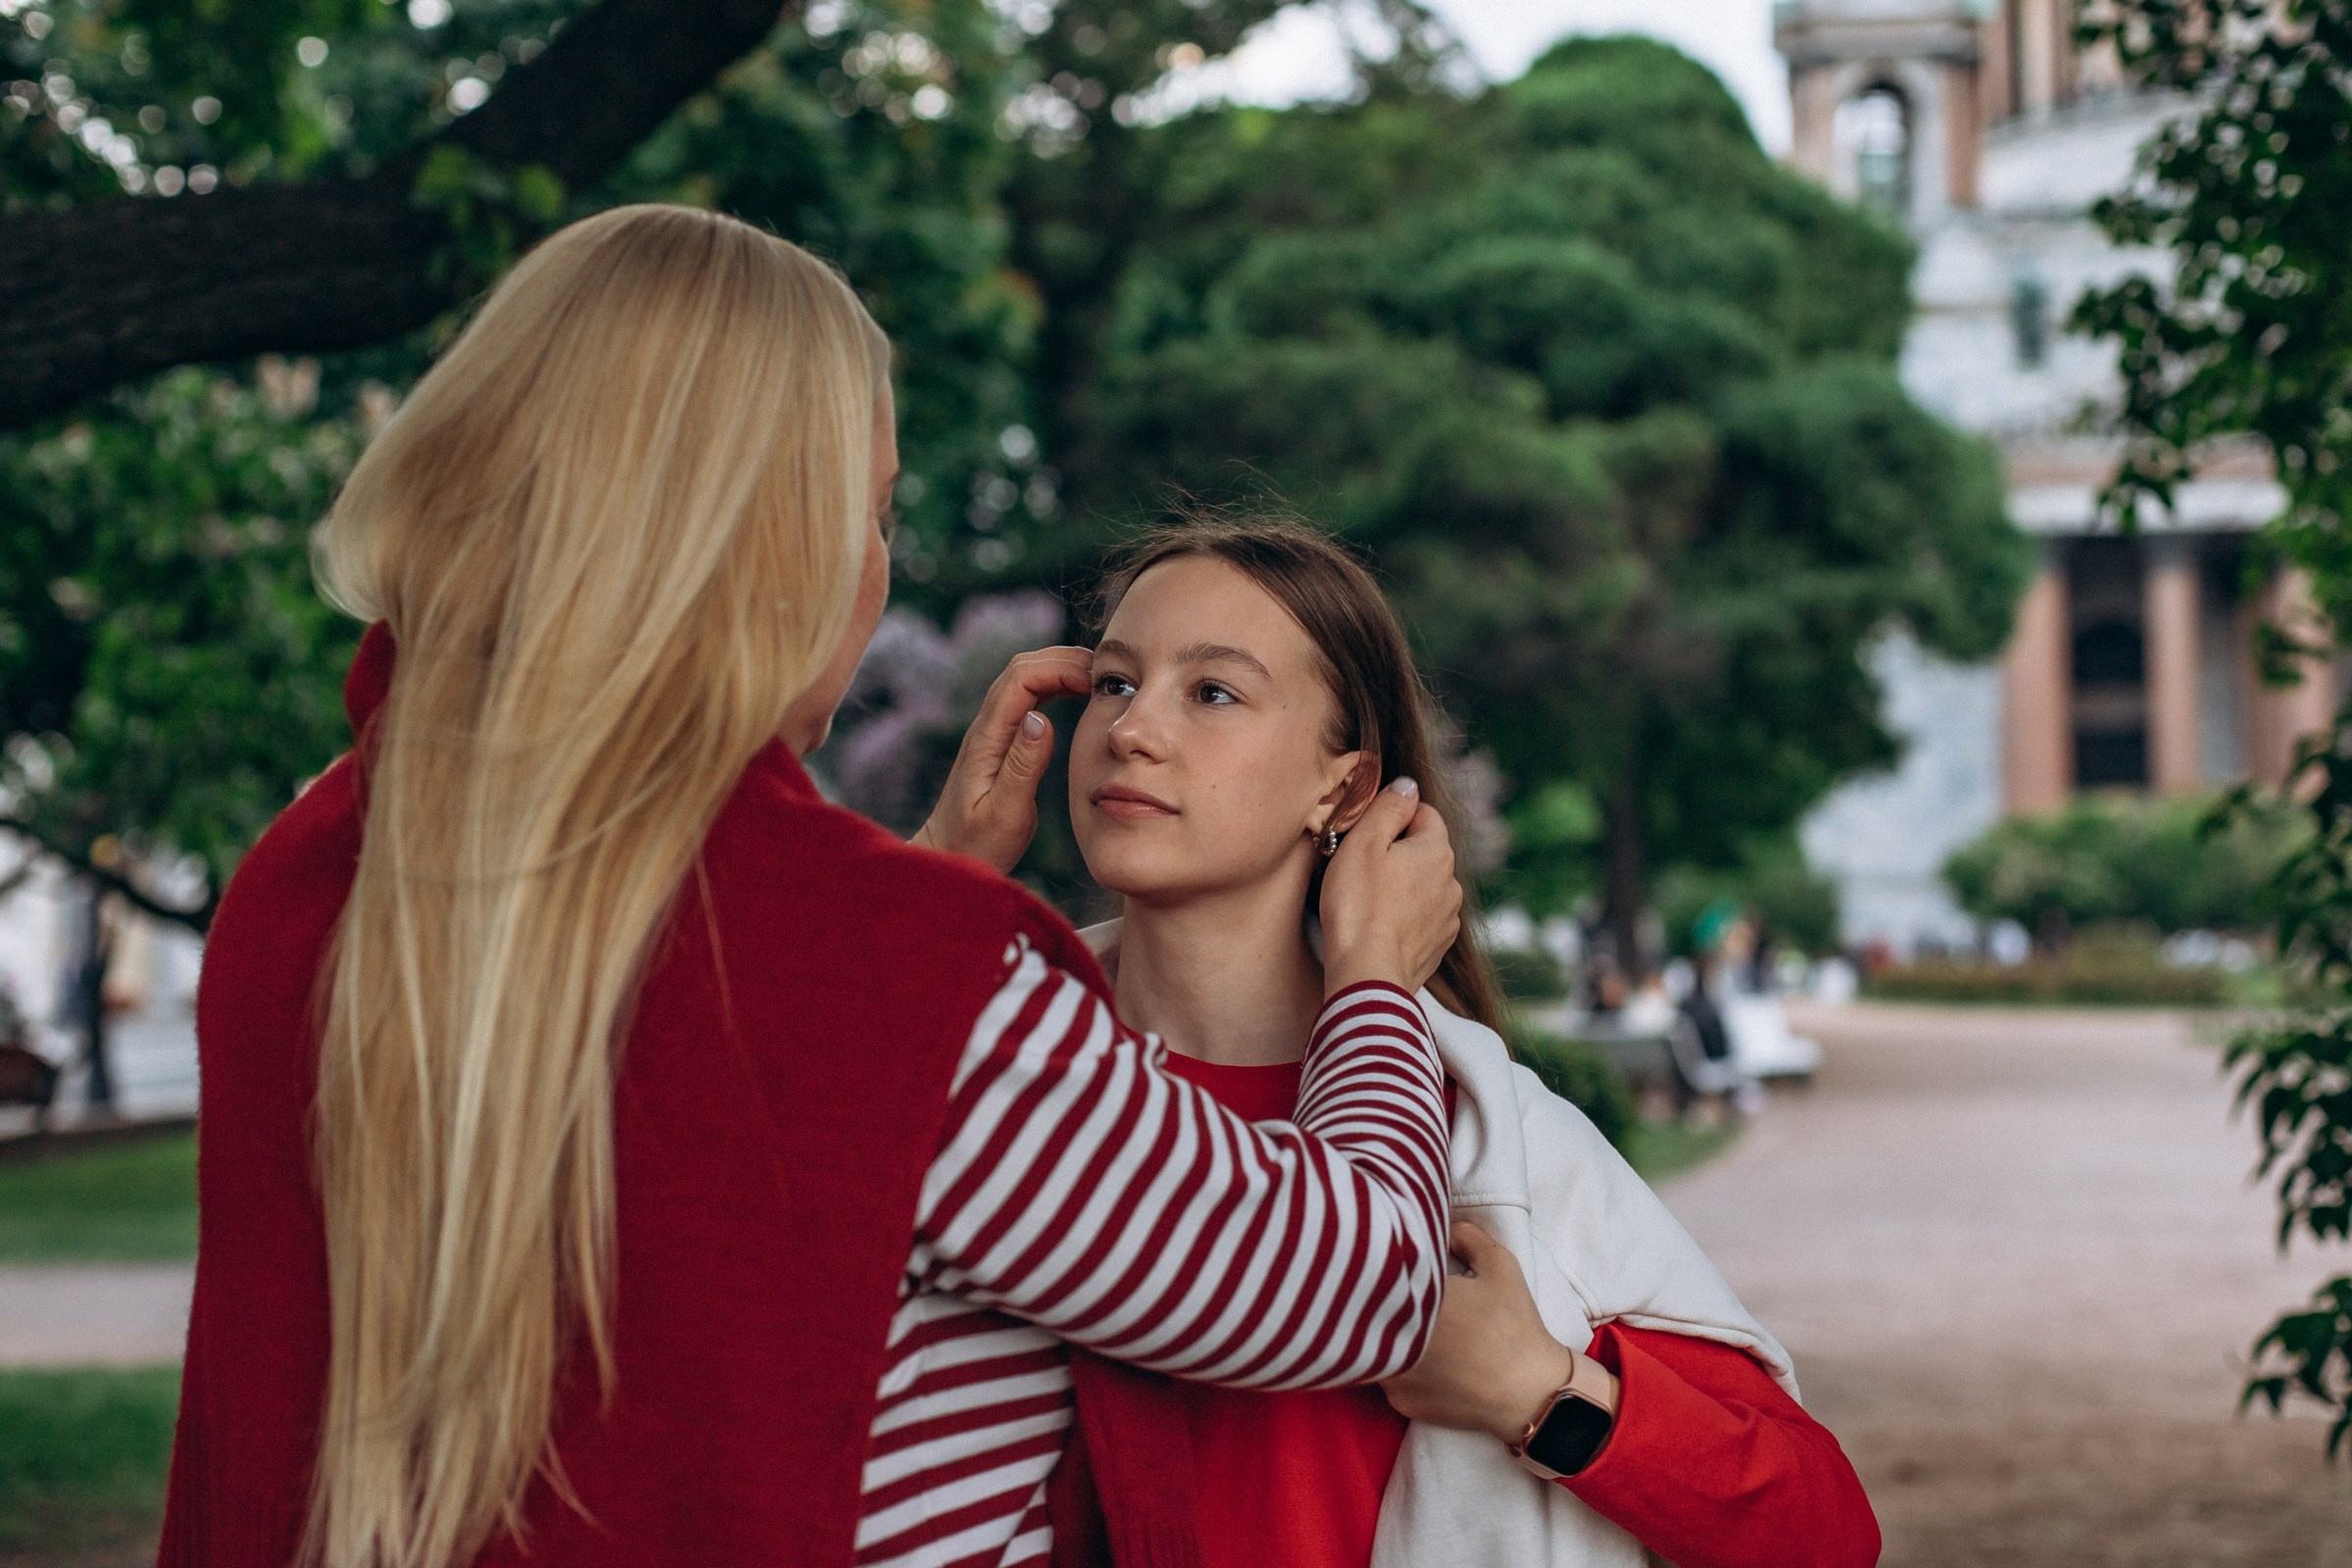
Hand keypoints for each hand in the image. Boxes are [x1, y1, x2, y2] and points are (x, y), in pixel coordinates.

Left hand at [911, 647, 1092, 873]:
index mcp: (987, 739)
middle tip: (1108, 673)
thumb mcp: (1006, 813)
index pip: (1021, 679)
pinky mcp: (1000, 742)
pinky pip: (1027, 698)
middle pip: (1022, 668)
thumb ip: (1023, 767)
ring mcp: (991, 732)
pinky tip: (1077, 695)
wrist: (947, 857)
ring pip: (1024, 679)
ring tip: (1099, 679)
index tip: (1096, 683)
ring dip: (1059, 669)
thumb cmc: (976, 844)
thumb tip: (1042, 719)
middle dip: (1064, 659)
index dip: (1060, 669)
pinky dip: (1054, 687)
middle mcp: (986, 727)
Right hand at [1318, 778, 1461, 997]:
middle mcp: (1452, 882)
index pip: (1424, 813)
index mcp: (1437, 850)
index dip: (1393, 816)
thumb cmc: (1359, 905)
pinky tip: (1379, 925)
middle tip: (1360, 868)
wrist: (1368, 974)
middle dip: (1398, 853)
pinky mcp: (1438, 946)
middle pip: (1424, 851)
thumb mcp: (1364, 843)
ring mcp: (1448, 917)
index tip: (1365, 833)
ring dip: (1402, 886)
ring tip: (1368, 901)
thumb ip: (1389, 807)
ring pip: (1424, 886)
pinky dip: (1404, 917)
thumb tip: (1408, 785)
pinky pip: (1422, 918)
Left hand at [1381, 1221, 1588, 1445]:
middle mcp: (1395, 1341)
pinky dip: (1397, 1364)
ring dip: (1384, 1331)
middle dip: (1378, 1298)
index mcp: (1415, 1302)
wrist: (1530, 1393)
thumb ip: (1465, 1235)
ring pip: (1372, 1345)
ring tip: (1410, 1323)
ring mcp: (1393, 1376)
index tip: (1393, 1260)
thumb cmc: (1515, 1326)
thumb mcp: (1499, 1266)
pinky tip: (1426, 1359)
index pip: (1377, 1273)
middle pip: (1367, 1310)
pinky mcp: (1400, 1401)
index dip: (1381, 1264)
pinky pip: (1387, 1376)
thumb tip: (1441, 1225)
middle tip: (1399, 1290)